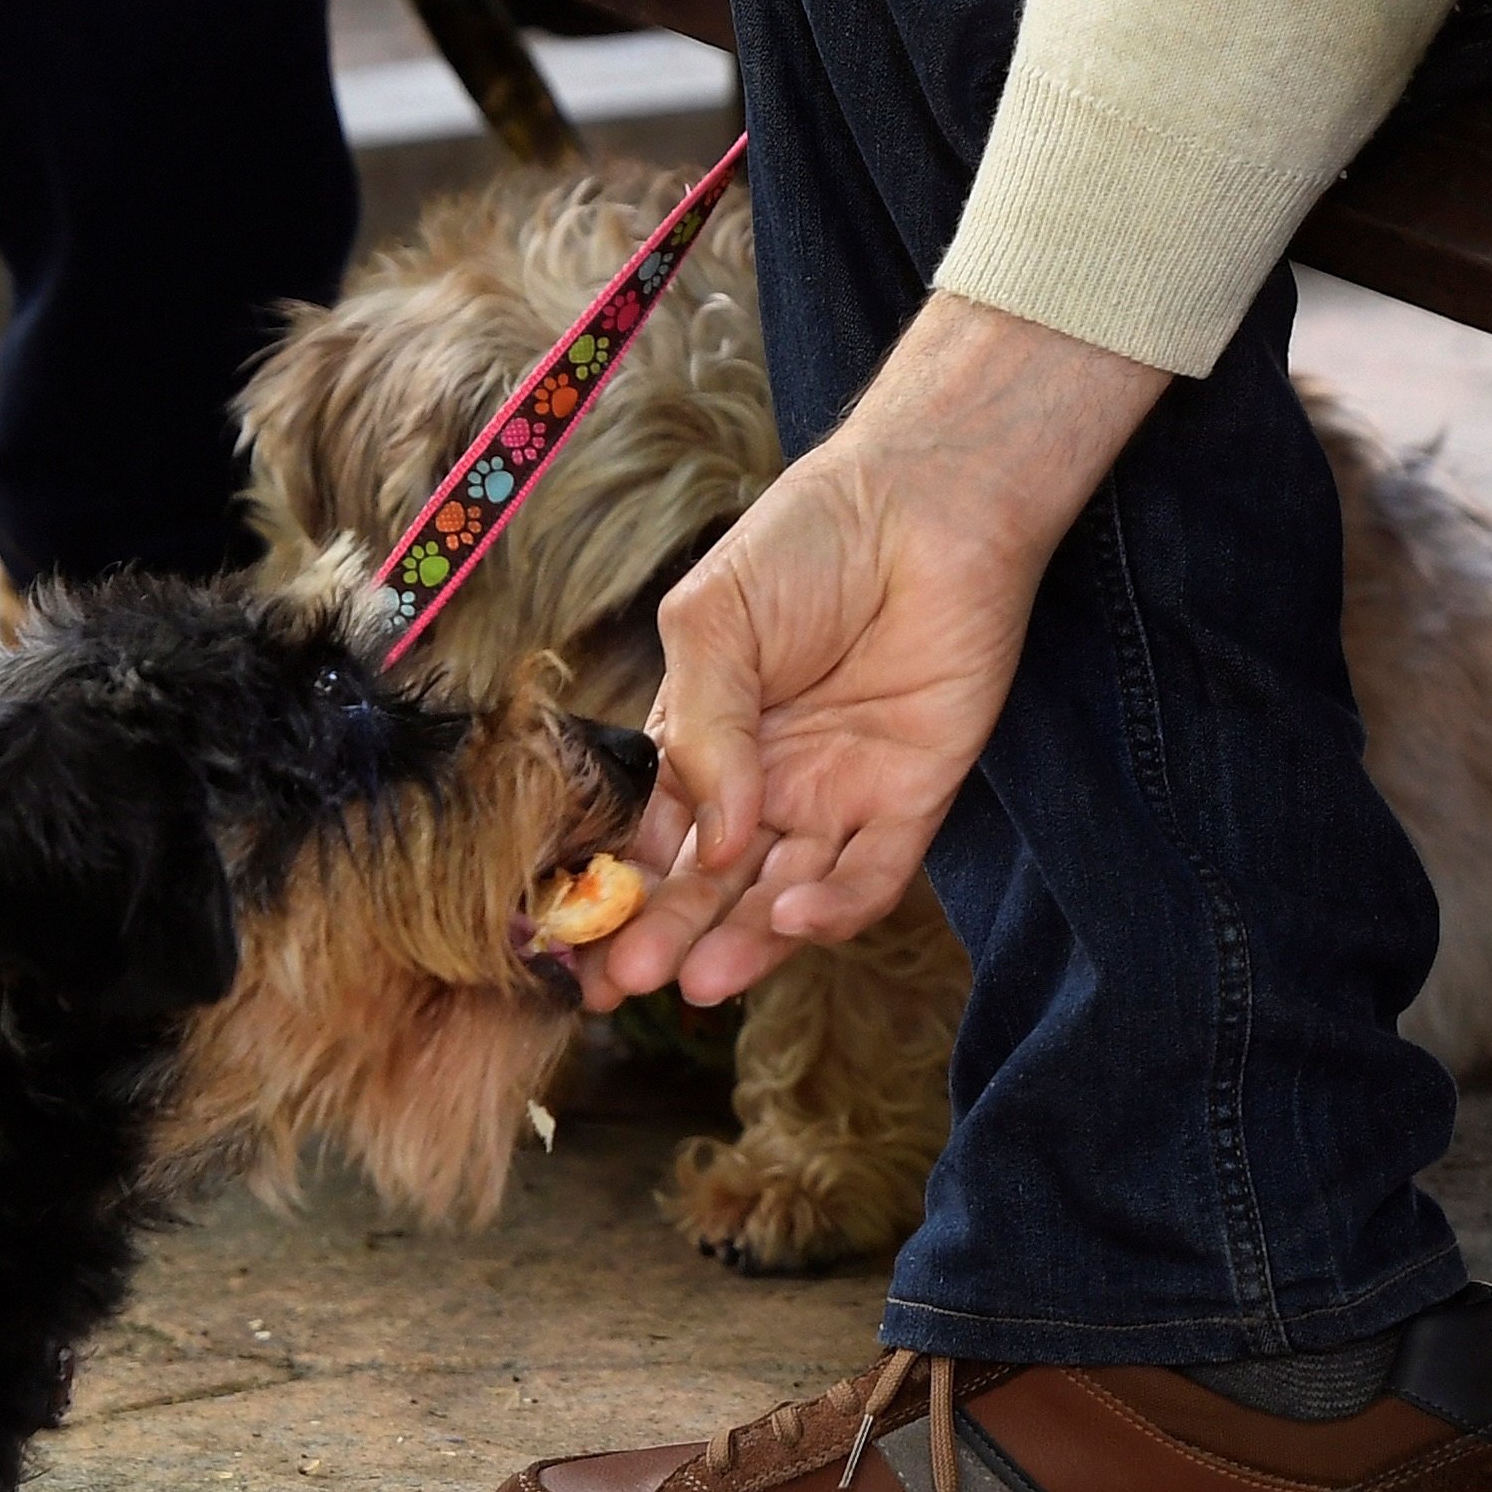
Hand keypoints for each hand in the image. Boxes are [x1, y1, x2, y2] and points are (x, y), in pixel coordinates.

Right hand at [579, 295, 1167, 1011]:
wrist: (923, 505)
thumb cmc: (807, 545)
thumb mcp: (712, 625)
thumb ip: (699, 731)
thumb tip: (711, 839)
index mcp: (707, 743)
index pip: (653, 837)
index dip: (614, 890)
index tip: (567, 939)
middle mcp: (769, 785)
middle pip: (712, 886)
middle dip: (665, 935)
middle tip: (616, 985)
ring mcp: (839, 797)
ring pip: (782, 899)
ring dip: (740, 944)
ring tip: (694, 981)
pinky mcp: (912, 800)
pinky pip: (869, 878)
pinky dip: (830, 909)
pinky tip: (786, 917)